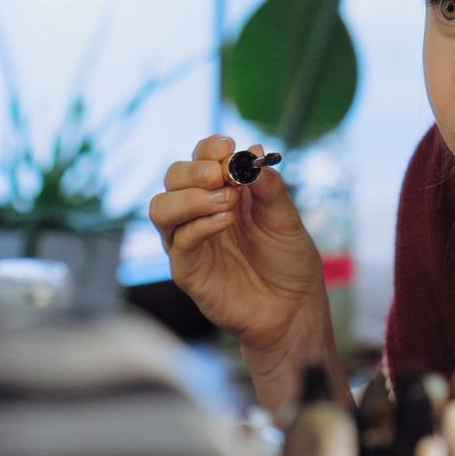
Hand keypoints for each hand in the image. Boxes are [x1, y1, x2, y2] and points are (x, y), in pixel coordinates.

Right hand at [149, 135, 339, 414]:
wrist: (294, 309)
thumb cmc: (288, 262)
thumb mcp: (285, 218)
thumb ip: (269, 187)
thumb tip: (252, 150)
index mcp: (222, 192)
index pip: (200, 159)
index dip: (208, 148)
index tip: (228, 147)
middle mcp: (199, 212)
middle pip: (173, 177)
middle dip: (194, 170)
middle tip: (222, 175)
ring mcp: (190, 242)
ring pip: (161, 208)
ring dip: (190, 197)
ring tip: (227, 201)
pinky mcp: (187, 270)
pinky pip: (179, 242)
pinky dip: (199, 225)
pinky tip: (226, 222)